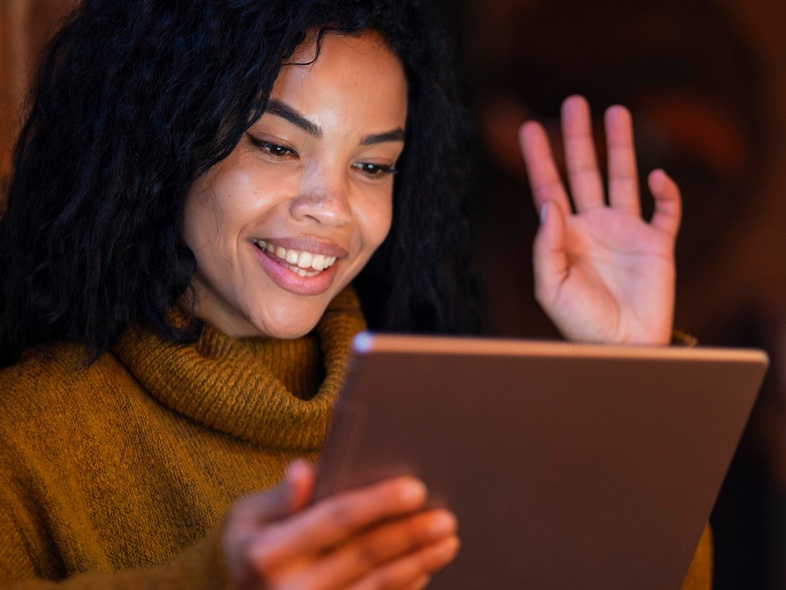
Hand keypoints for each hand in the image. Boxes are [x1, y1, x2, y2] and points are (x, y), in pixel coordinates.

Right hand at [222, 461, 458, 588]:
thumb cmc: (249, 542)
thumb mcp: (247, 515)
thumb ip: (279, 497)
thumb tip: (303, 470)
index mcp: (267, 553)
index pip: (334, 519)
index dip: (378, 502)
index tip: (416, 488)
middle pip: (364, 554)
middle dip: (409, 534)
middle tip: (446, 517)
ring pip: (377, 585)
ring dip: (417, 562)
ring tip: (447, 540)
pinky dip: (403, 587)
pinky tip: (424, 567)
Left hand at [519, 95, 680, 344]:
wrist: (621, 348)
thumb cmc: (580, 323)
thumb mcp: (551, 288)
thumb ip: (546, 247)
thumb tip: (549, 204)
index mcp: (565, 236)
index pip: (548, 189)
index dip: (539, 159)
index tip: (528, 127)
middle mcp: (593, 226)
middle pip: (584, 172)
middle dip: (579, 138)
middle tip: (574, 102)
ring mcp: (626, 232)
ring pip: (623, 178)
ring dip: (621, 147)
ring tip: (616, 112)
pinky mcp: (657, 244)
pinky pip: (665, 211)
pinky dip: (666, 193)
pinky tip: (658, 178)